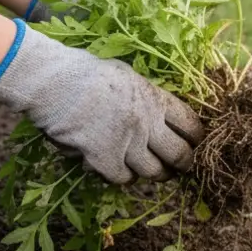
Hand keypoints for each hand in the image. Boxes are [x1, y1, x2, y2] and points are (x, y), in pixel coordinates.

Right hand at [0, 21, 204, 183]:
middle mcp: (148, 124)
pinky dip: (124, 177)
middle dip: (183, 163)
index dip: (196, 137)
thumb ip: (146, 96)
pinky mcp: (105, 159)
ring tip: (157, 173)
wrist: (55, 82)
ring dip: (156, 174)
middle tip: (182, 167)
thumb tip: (156, 111)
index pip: (190, 124)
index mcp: (156, 100)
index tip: (195, 143)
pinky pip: (123, 178)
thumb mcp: (129, 76)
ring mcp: (128, 143)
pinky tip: (121, 171)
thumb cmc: (87, 72)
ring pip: (154, 171)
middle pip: (179, 154)